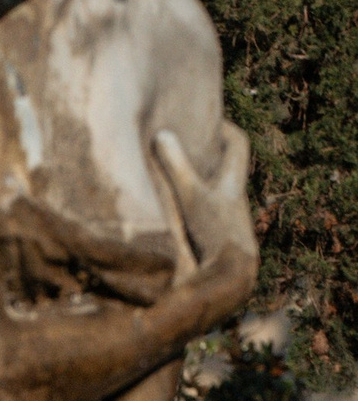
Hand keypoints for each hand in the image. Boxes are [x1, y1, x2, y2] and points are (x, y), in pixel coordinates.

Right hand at [153, 124, 258, 328]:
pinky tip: (174, 221)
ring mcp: (226, 223)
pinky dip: (193, 214)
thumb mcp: (192, 196)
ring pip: (215, 197)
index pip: (238, 145)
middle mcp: (233, 201)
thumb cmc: (216, 234)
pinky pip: (205, 221)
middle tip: (186, 149)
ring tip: (173, 183)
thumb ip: (177, 167)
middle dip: (210, 158)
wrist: (232, 280)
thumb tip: (163, 134)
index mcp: (232, 183)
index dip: (226, 129)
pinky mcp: (216, 245)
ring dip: (199, 189)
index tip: (210, 120)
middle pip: (227, 170)